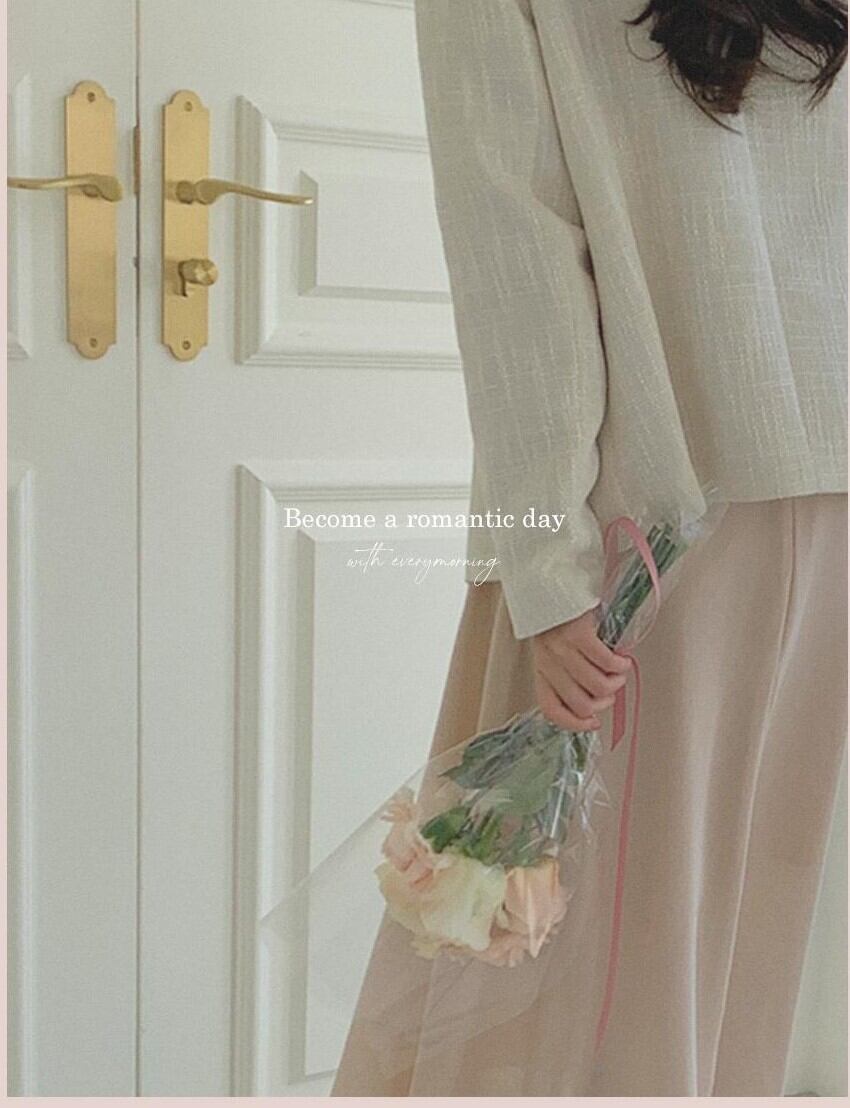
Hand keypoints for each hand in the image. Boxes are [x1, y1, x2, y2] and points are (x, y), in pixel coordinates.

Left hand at [531, 607, 631, 730]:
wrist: (552, 581)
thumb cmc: (558, 616)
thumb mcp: (553, 648)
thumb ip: (566, 672)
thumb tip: (594, 698)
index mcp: (540, 670)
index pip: (552, 710)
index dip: (574, 724)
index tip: (594, 722)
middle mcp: (549, 663)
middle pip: (582, 704)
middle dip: (605, 700)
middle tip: (611, 685)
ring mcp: (562, 649)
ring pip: (598, 687)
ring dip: (616, 681)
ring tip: (619, 669)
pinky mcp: (579, 634)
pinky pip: (607, 663)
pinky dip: (620, 665)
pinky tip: (622, 657)